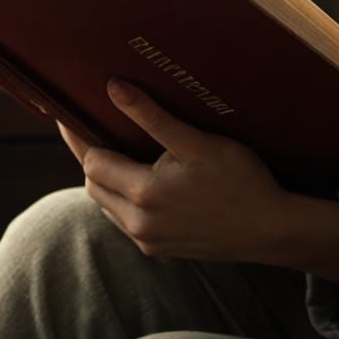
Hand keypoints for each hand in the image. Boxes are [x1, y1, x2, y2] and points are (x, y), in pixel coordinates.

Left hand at [56, 78, 296, 263]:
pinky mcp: (159, 250)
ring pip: (108, 205)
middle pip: (94, 184)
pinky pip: (126, 221)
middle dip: (94, 156)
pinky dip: (124, 200)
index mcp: (143, 193)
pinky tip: (144, 183)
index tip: (69, 115)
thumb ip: (152, 117)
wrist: (269, 229)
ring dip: (108, 180)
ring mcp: (147, 241)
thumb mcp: (198, 142)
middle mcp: (137, 223)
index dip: (79, 136)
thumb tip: (113, 88)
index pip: (91, 161)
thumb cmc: (240, 180)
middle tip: (98, 127)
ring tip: (121, 153)